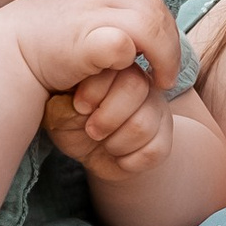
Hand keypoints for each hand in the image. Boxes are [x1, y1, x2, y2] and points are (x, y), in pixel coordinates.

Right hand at [2, 0, 181, 104]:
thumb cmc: (34, 49)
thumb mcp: (69, 20)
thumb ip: (96, 18)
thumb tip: (126, 33)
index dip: (162, 26)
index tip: (163, 54)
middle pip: (154, 8)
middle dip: (170, 42)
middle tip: (170, 73)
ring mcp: (90, 10)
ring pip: (149, 24)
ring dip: (165, 54)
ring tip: (163, 81)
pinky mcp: (85, 37)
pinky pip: (126, 40)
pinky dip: (140, 57)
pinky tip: (145, 80)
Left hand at [44, 63, 174, 178]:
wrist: (88, 152)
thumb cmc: (72, 123)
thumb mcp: (60, 111)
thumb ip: (66, 102)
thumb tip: (77, 105)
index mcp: (114, 65)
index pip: (116, 64)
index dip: (94, 91)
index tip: (80, 106)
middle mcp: (141, 80)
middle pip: (135, 88)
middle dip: (105, 118)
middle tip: (91, 130)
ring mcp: (157, 108)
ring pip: (142, 125)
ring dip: (115, 143)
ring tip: (105, 143)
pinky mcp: (165, 136)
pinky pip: (154, 151)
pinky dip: (129, 162)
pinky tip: (120, 157)